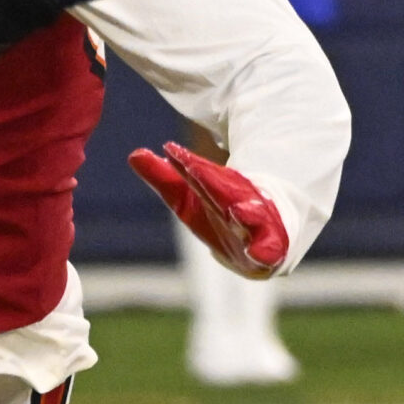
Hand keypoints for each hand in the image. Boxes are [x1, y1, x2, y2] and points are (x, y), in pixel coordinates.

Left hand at [129, 142, 288, 276]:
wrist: (270, 238)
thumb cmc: (222, 215)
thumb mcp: (189, 199)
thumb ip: (164, 178)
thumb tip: (133, 154)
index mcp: (220, 189)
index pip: (200, 175)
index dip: (186, 165)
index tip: (170, 151)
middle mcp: (241, 203)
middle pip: (224, 192)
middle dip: (211, 182)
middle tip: (194, 169)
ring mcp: (257, 225)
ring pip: (252, 217)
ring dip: (246, 214)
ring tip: (237, 211)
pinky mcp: (270, 250)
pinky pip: (269, 251)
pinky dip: (265, 251)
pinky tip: (260, 253)